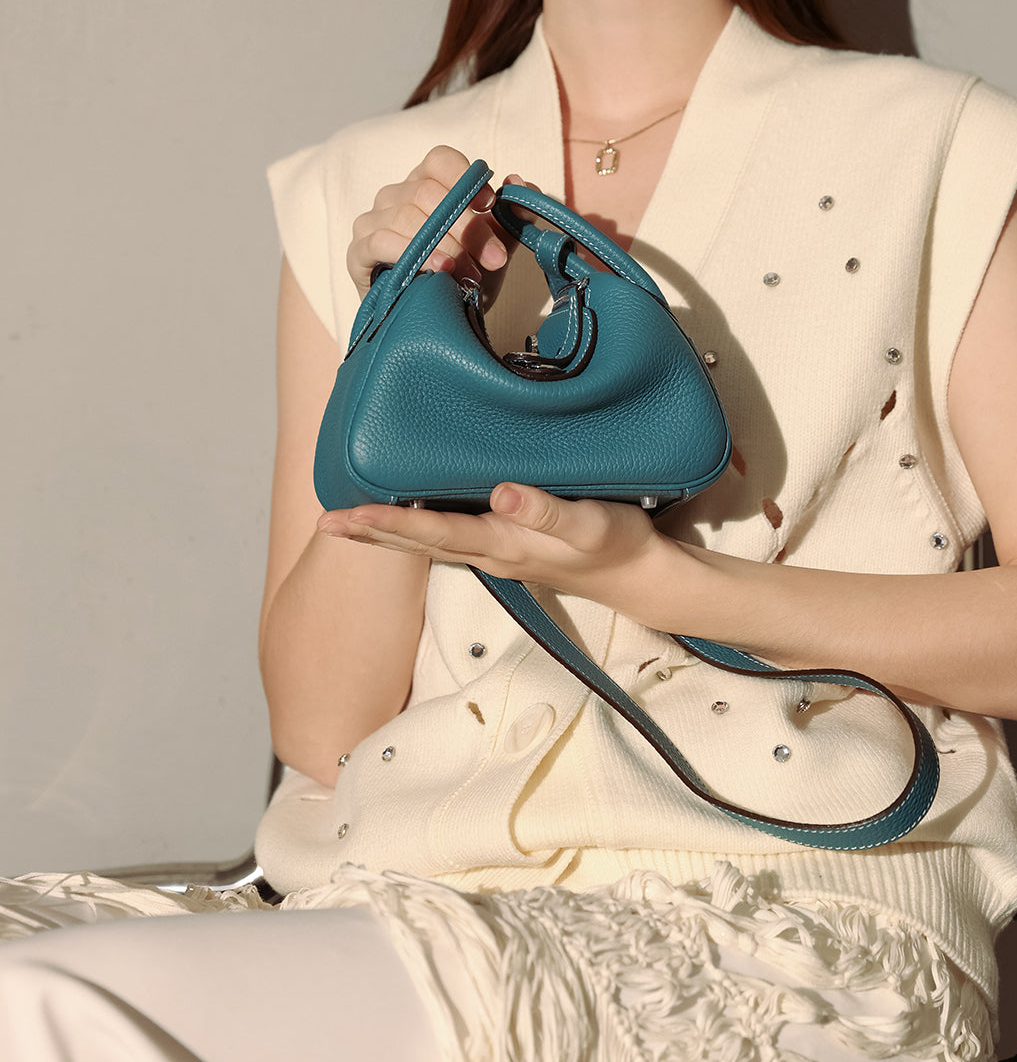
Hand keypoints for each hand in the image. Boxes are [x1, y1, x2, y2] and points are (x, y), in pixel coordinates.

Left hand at [317, 485, 662, 607]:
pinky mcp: (506, 547)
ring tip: (347, 525)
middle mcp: (490, 553)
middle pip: (418, 544)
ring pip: (429, 544)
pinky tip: (407, 519)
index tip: (351, 516)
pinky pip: (448, 539)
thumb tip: (500, 494)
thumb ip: (545, 511)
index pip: (435, 532)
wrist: (637, 576)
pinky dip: (417, 530)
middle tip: (325, 524)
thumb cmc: (615, 544)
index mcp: (502, 543)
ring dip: (387, 535)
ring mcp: (496, 554)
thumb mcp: (588, 524)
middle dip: (371, 535)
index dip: (392, 524)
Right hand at [346, 144, 538, 309]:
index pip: (440, 160)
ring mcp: (372, 221)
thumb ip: (512, 216)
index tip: (490, 204)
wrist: (436, 320)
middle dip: (467, 227)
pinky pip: (380, 241)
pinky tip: (438, 270)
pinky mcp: (358, 252)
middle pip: (428, 193)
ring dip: (446, 246)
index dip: (466, 177)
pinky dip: (412, 253)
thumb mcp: (495, 246)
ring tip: (469, 272)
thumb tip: (519, 184)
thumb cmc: (464, 274)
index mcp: (427, 183)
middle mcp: (395, 195)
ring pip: (407, 216)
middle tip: (493, 258)